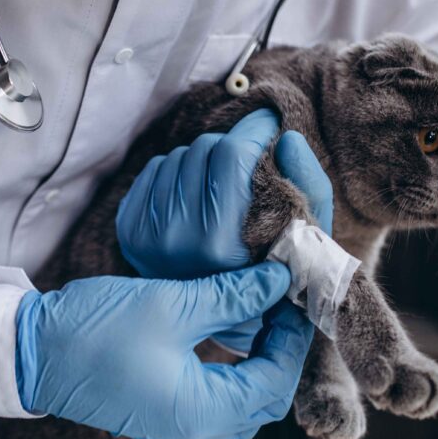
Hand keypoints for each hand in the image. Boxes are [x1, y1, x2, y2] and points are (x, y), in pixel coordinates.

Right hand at [14, 263, 313, 438]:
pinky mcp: (158, 410)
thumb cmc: (95, 330)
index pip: (273, 383)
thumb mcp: (171, 305)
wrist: (29, 352)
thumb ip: (231, 295)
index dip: (292, 340)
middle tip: (284, 308)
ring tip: (263, 317)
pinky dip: (233, 372)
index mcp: (199, 411)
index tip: (295, 298)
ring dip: (259, 366)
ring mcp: (173, 423)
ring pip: (240, 404)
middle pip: (263, 402)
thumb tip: (277, 280)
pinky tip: (230, 333)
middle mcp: (191, 428)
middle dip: (282, 356)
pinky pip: (214, 400)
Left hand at [116, 109, 332, 352]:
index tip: (270, 123)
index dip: (255, 129)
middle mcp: (175, 241)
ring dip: (204, 162)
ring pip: (177, 155)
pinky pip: (154, 170)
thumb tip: (285, 137)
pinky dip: (178, 174)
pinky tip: (196, 200)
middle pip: (204, 148)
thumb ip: (310, 183)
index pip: (231, 154)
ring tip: (222, 189)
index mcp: (219, 244)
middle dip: (231, 147)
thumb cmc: (276, 273)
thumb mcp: (310, 235)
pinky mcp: (128, 231)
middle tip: (249, 164)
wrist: (224, 315)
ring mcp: (145, 236)